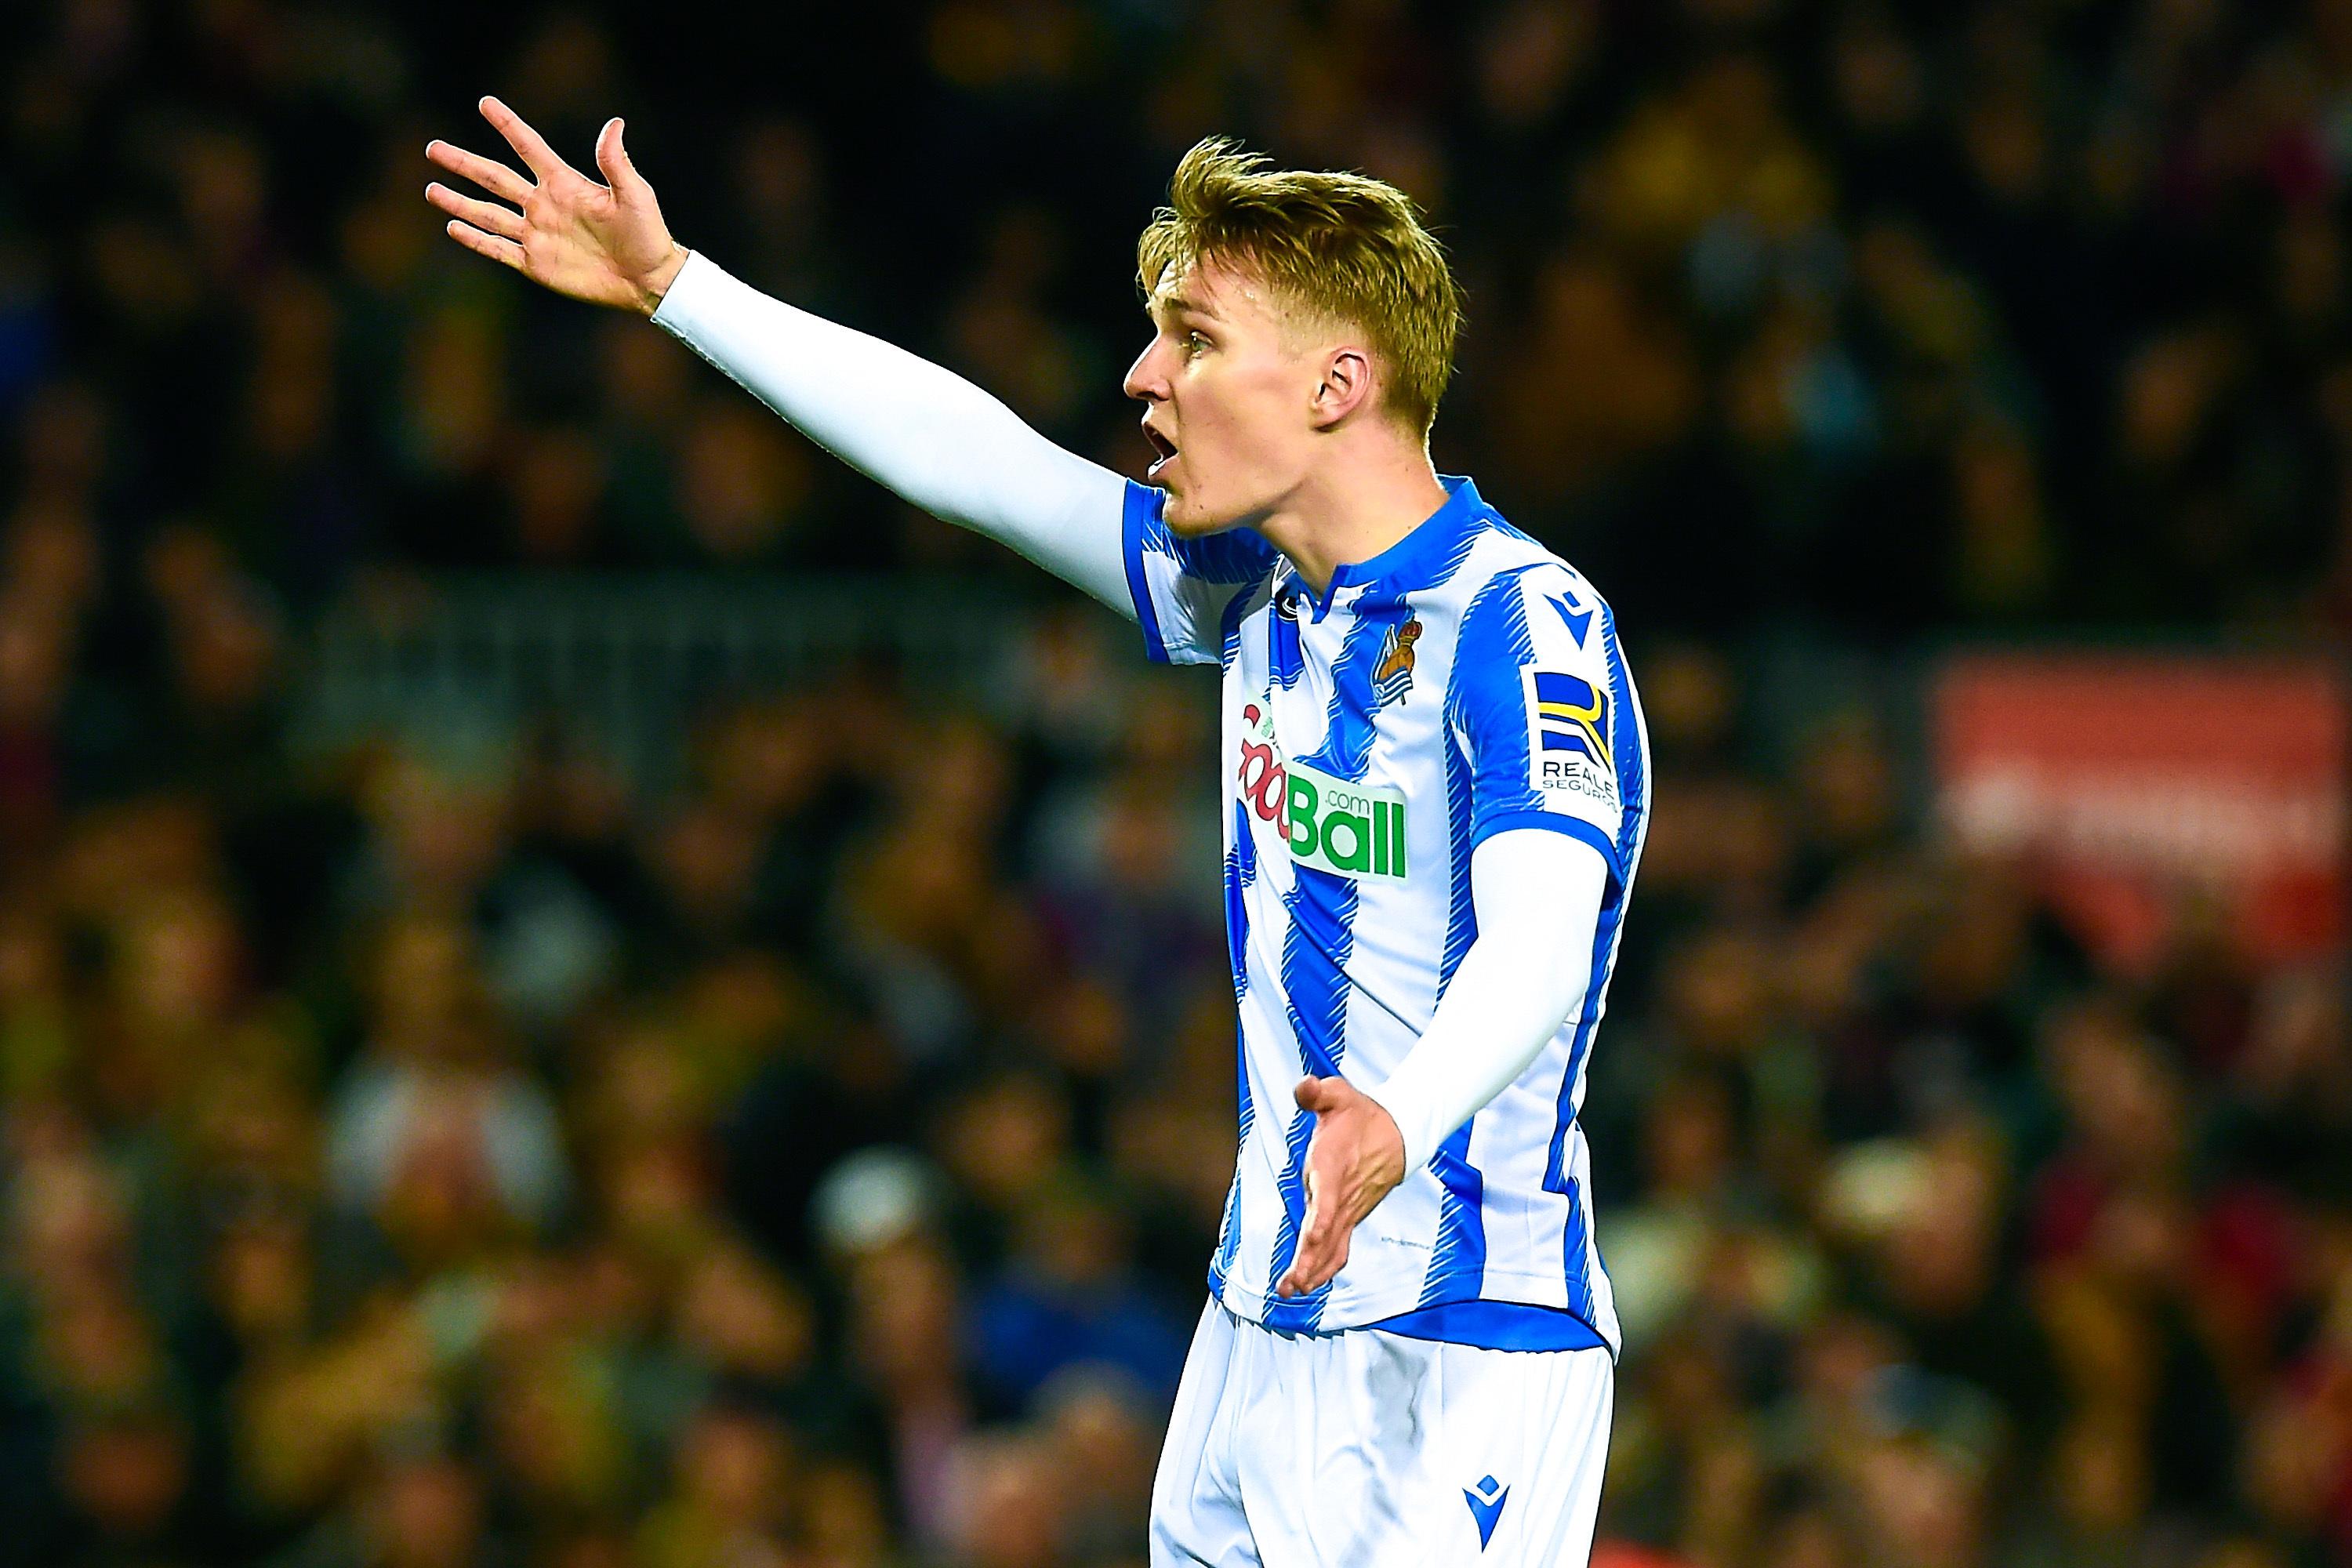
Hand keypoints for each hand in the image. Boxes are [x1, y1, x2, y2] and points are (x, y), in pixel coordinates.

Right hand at [426, 98, 687, 314]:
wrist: (647, 279)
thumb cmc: (647, 233)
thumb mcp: (634, 194)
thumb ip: (616, 161)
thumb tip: (613, 123)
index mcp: (564, 183)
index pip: (528, 147)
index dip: (508, 125)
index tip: (485, 103)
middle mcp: (544, 205)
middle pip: (494, 177)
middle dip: (463, 163)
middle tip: (433, 147)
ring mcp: (537, 234)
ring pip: (488, 213)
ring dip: (459, 201)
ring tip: (430, 189)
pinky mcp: (536, 263)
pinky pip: (498, 249)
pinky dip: (475, 239)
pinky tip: (452, 227)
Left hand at [1274, 1075, 1406, 1297]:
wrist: (1398, 1134)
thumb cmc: (1359, 1115)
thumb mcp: (1339, 1094)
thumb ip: (1317, 1092)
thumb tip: (1304, 1087)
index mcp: (1334, 1167)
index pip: (1328, 1199)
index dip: (1320, 1219)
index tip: (1309, 1238)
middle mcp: (1342, 1195)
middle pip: (1327, 1234)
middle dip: (1308, 1261)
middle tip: (1289, 1285)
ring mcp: (1348, 1210)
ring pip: (1332, 1247)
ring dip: (1313, 1271)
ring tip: (1290, 1292)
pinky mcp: (1350, 1218)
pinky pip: (1339, 1248)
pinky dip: (1325, 1267)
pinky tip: (1308, 1284)